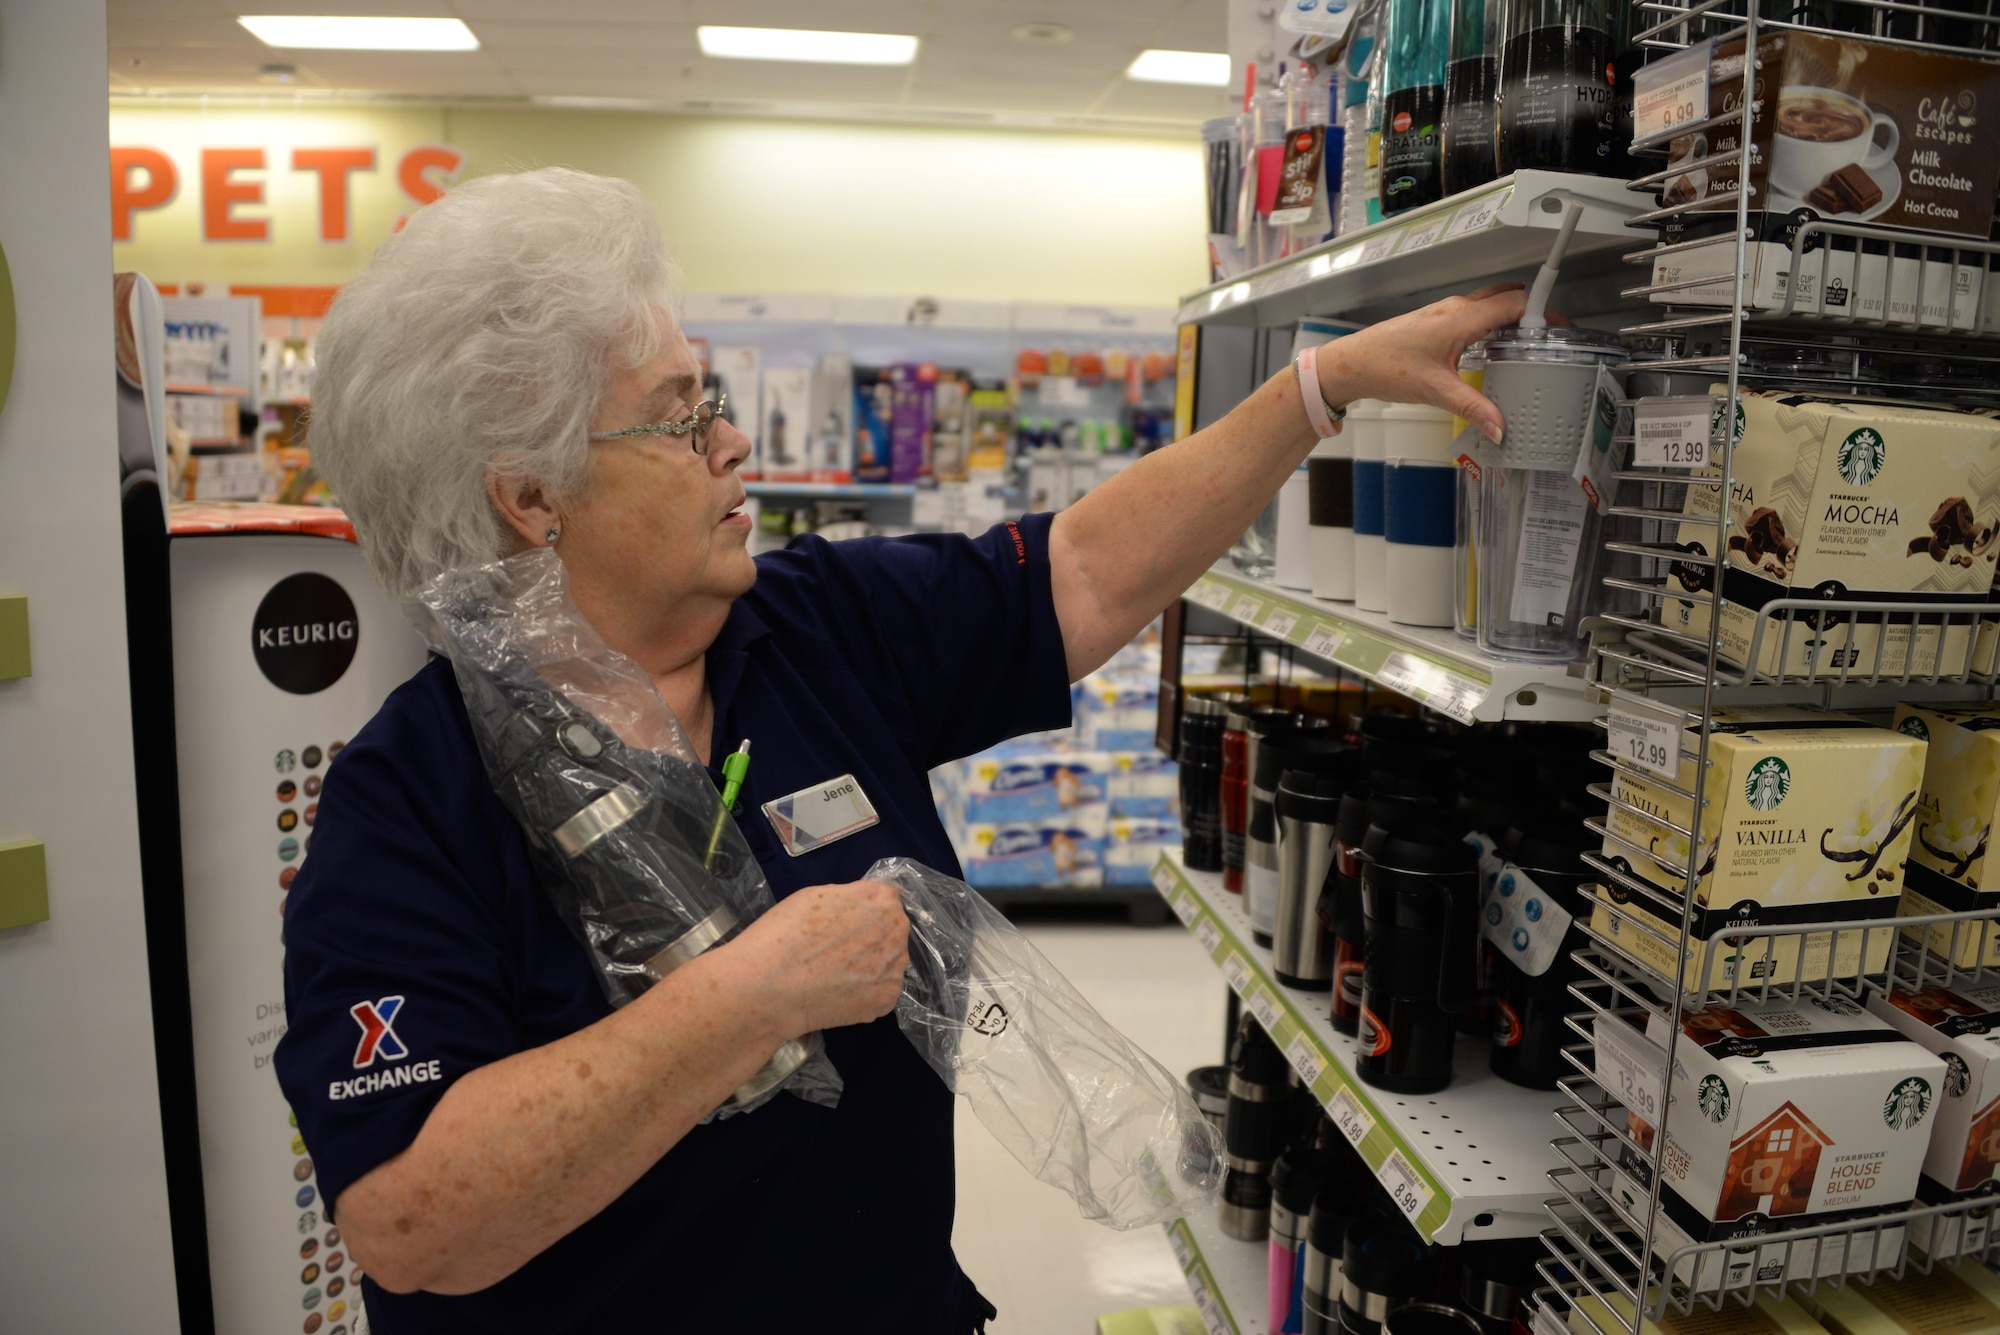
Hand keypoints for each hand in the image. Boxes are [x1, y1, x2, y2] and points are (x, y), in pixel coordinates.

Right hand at [728, 879, 909, 1038]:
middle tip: (838, 950)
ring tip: (837, 974)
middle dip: (871, 937)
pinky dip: (864, 992)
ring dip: (871, 965)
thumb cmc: (786, 932)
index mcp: (883, 900)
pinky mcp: (886, 1002)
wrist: (770, 986)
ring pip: (888, 962)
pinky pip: (879, 990)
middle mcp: (898, 934)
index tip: (843, 922)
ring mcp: (895, 971)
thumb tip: (864, 908)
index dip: (862, 910)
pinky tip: (839, 992)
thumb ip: (853, 897)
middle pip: (891, 931)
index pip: (884, 900)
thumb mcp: (819, 894)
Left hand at [1312, 284, 1553, 442]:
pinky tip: (1494, 346)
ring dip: (1512, 316)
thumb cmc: (1386, 368)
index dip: (1543, 313)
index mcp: (1460, 318)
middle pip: (1507, 297)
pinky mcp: (1436, 320)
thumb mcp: (1435, 391)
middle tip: (1549, 337)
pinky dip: (1492, 322)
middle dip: (1532, 312)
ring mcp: (1445, 311)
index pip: (1515, 303)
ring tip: (1528, 342)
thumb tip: (1500, 428)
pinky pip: (1475, 312)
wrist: (1351, 363)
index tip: (1560, 328)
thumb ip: (1473, 409)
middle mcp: (1455, 308)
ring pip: (1490, 303)